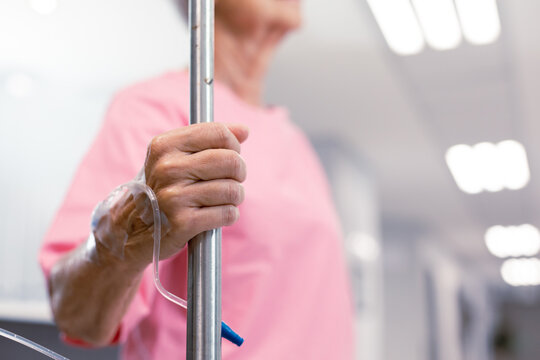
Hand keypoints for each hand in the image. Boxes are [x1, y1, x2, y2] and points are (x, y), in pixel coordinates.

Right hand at [123, 123, 248, 267]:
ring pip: (233, 189)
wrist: (132, 229)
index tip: (230, 155)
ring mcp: (174, 197)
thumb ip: (210, 139)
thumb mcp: (176, 157)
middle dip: (239, 172)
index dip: (233, 146)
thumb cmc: (163, 188)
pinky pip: (227, 213)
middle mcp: (167, 169)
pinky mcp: (183, 223)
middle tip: (230, 180)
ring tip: (220, 200)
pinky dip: (229, 215)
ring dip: (235, 197)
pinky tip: (216, 215)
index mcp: (164, 146)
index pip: (219, 133)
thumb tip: (244, 130)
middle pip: (231, 160)